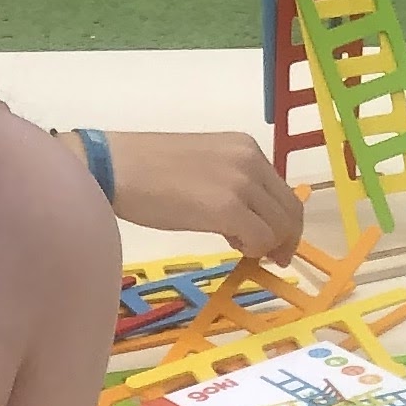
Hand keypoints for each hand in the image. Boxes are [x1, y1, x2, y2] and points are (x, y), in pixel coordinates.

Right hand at [97, 131, 306, 258]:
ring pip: (280, 227)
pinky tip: (231, 246)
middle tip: (272, 259)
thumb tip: (248, 220)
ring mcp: (241, 183)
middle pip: (290, 210)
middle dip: (286, 239)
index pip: (283, 190)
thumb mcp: (203, 167)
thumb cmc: (147, 170)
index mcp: (245, 147)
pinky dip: (253, 250)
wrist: (115, 167)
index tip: (275, 243)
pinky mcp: (228, 207)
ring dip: (266, 245)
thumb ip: (232, 185)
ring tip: (239, 247)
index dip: (285, 222)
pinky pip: (261, 239)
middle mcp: (250, 160)